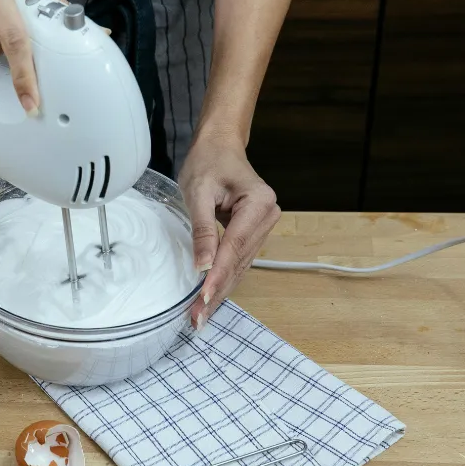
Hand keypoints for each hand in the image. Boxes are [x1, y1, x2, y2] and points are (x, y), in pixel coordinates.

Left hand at [178, 134, 279, 329]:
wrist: (219, 146)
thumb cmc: (208, 162)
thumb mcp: (198, 192)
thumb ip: (202, 229)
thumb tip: (203, 266)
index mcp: (259, 203)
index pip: (234, 247)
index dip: (217, 275)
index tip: (201, 299)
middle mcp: (267, 217)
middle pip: (239, 262)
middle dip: (217, 291)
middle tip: (197, 318)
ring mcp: (263, 227)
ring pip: (239, 266)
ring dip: (220, 291)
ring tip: (200, 316)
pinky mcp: (252, 234)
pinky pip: (237, 261)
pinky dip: (223, 280)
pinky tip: (209, 298)